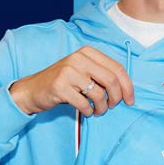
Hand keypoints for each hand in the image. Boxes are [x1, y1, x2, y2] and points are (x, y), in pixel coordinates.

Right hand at [9, 46, 134, 116]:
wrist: (33, 89)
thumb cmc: (64, 82)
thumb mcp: (83, 71)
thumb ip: (102, 74)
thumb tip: (126, 89)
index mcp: (88, 52)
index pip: (117, 68)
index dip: (127, 86)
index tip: (130, 100)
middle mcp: (78, 58)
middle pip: (111, 80)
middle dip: (116, 98)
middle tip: (113, 106)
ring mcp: (68, 72)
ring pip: (99, 94)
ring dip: (102, 107)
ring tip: (98, 111)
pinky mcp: (60, 87)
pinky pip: (84, 104)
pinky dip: (89, 111)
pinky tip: (86, 112)